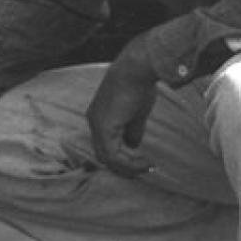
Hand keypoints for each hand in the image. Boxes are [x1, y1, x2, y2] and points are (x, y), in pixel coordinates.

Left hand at [87, 39, 158, 177]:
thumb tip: (133, 146)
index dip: (122, 157)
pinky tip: (144, 162)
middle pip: (104, 155)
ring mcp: (96, 125)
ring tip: (147, 167)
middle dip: (124, 166)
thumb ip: (133, 130)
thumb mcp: (136, 113)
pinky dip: (128, 163)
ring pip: (107, 158)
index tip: (142, 162)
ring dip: (128, 167)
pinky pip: (113, 155)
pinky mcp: (104, 128)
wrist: (136, 70)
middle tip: (143, 170)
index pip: (106, 145)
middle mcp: (93, 122)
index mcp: (99, 117)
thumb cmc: (138, 86)